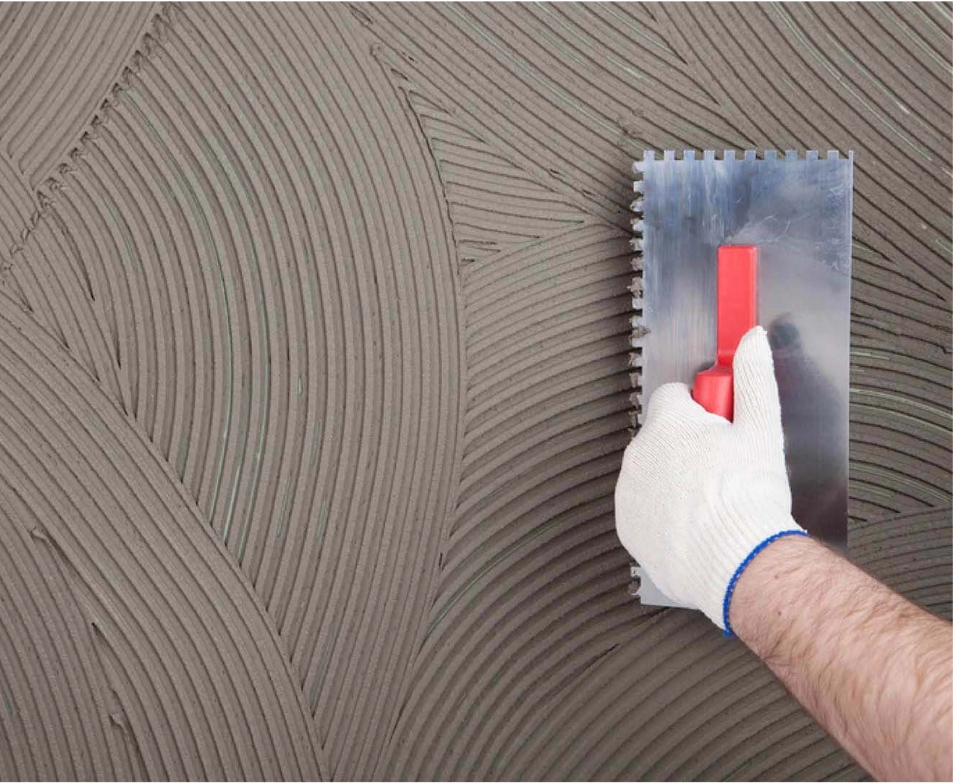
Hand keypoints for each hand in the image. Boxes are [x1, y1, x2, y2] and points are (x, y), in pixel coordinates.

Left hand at [615, 326, 804, 631]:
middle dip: (687, 446)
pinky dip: (662, 513)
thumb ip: (753, 377)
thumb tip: (751, 340)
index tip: (719, 426)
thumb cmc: (749, 498)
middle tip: (722, 469)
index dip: (701, 410)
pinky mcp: (626, 525)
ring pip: (651, 472)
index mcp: (668, 422)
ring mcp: (628, 490)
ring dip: (673, 479)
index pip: (673, 396)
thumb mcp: (762, 429)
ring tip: (710, 501)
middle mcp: (639, 452)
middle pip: (662, 436)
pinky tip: (693, 523)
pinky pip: (642, 508)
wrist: (736, 561)